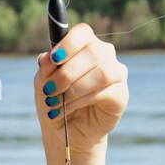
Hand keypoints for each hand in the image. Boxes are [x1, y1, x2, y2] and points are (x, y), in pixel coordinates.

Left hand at [35, 22, 127, 157]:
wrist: (66, 132)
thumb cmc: (56, 102)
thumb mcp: (44, 84)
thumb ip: (46, 69)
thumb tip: (46, 57)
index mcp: (85, 45)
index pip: (83, 33)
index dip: (69, 44)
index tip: (54, 59)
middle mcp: (104, 55)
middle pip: (93, 52)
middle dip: (67, 73)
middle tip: (49, 90)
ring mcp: (116, 73)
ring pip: (102, 72)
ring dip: (74, 89)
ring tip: (55, 103)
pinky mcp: (121, 95)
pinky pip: (105, 92)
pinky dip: (81, 101)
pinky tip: (66, 110)